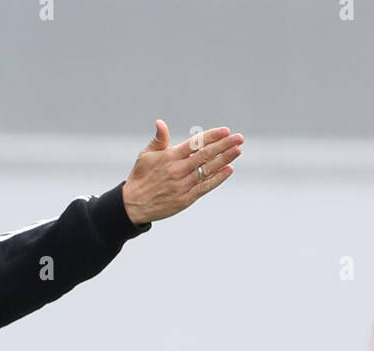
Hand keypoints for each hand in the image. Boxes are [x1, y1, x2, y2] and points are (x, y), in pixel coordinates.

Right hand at [122, 120, 242, 223]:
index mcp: (169, 157)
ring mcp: (183, 185)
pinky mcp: (186, 199)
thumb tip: (161, 123)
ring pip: (208, 170)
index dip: (212, 136)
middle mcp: (178, 170)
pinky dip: (218, 178)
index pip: (195, 144)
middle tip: (239, 137)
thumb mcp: (145, 155)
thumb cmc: (140, 176)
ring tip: (238, 150)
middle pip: (206, 155)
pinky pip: (205, 187)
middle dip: (224, 145)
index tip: (225, 130)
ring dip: (225, 159)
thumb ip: (158, 139)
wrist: (133, 205)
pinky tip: (229, 169)